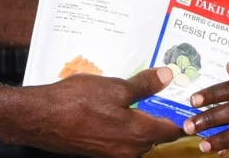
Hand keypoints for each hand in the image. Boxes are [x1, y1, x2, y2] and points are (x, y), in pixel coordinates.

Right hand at [26, 67, 182, 156]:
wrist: (42, 118)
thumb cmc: (79, 101)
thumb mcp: (115, 86)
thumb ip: (144, 85)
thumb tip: (168, 77)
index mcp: (139, 135)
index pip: (171, 131)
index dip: (180, 117)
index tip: (186, 106)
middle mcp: (129, 150)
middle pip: (155, 136)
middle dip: (160, 118)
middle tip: (163, 96)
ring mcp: (113, 154)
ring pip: (137, 138)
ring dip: (141, 122)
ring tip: (138, 99)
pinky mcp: (98, 151)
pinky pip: (120, 140)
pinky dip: (124, 126)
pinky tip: (115, 109)